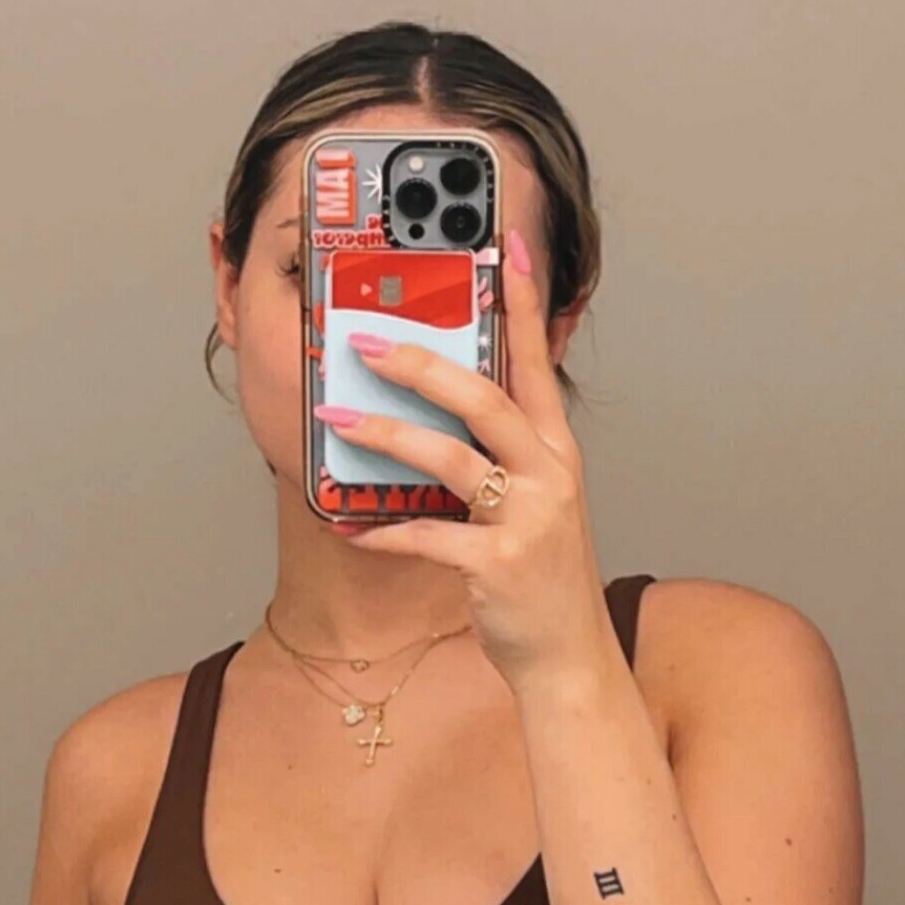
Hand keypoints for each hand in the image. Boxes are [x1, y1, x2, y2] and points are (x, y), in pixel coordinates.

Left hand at [317, 227, 616, 689]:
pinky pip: (428, 535)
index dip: (522, 303)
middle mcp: (550, 473)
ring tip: (337, 423)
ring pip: (451, 456)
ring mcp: (529, 518)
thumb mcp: (535, 504)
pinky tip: (350, 528)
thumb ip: (501, 456)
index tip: (503, 247)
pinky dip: (384, 531)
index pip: (537, 362)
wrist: (568, 656)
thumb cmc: (541, 578)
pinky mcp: (499, 563)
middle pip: (484, 397)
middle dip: (419, 364)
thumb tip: (435, 416)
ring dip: (386, 436)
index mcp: (557, 450)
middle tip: (365, 344)